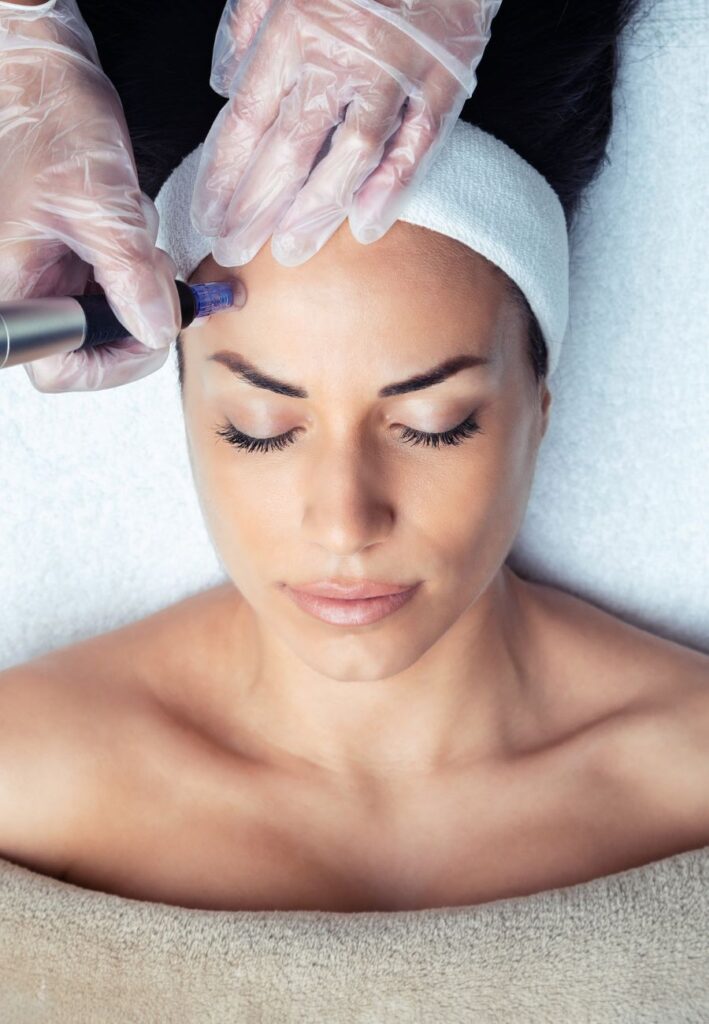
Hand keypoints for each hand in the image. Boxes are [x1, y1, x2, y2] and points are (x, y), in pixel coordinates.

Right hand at [0, 0, 181, 391]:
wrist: (45, 79)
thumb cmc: (52, 123)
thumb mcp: (101, 204)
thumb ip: (130, 276)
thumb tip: (159, 330)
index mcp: (15, 286)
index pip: (61, 369)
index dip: (114, 362)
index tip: (153, 331)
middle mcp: (26, 289)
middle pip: (91, 348)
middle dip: (138, 314)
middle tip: (158, 274)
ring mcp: (48, 277)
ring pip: (110, 318)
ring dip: (142, 285)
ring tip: (138, 234)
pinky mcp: (69, 262)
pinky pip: (113, 288)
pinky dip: (138, 267)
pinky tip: (133, 230)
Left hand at [191, 0, 501, 267]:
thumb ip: (250, 22)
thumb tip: (226, 83)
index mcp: (293, 28)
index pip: (247, 120)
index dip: (225, 175)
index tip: (209, 216)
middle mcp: (339, 56)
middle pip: (290, 150)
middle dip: (257, 209)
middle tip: (235, 250)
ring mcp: (394, 71)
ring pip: (349, 156)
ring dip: (316, 211)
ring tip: (290, 251)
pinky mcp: (442, 77)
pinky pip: (416, 143)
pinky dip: (393, 186)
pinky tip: (366, 225)